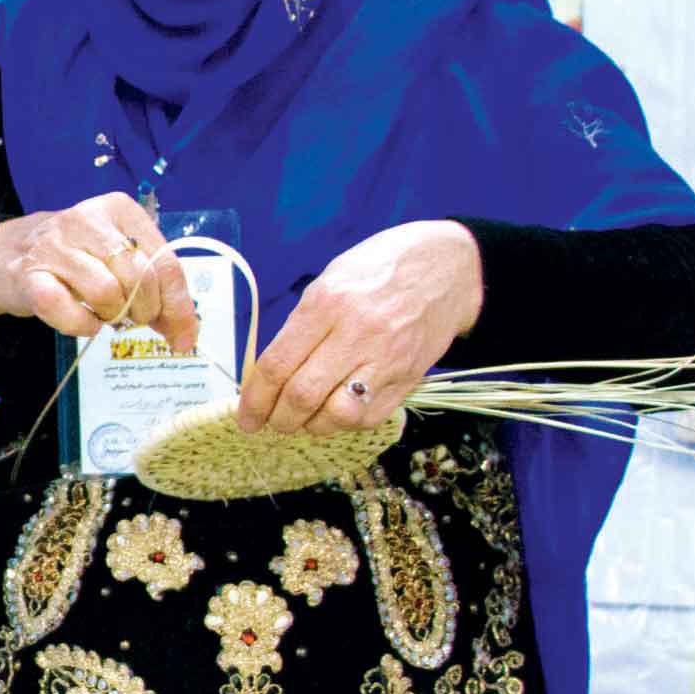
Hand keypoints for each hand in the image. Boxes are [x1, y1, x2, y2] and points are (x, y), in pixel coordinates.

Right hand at [0, 194, 199, 347]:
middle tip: (135, 318)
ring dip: (113, 316)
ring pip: (106, 293)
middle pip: (138, 277)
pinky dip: (83, 326)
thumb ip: (157, 289)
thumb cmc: (79, 258)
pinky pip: (68, 312)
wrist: (12, 254)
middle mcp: (86, 219)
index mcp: (119, 208)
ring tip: (106, 314)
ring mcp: (54, 246)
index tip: (183, 336)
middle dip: (145, 310)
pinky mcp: (29, 276)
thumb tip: (186, 334)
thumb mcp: (120, 258)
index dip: (178, 305)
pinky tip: (85, 320)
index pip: (164, 261)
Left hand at [237, 220, 482, 435]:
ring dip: (310, 426)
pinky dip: (344, 424)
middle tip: (270, 423)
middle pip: (302, 396)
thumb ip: (301, 325)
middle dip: (277, 419)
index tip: (245, 416)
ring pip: (336, 415)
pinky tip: (336, 411)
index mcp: (328, 303)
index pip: (278, 365)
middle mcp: (357, 333)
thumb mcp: (331, 280)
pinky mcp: (409, 378)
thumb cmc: (381, 269)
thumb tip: (270, 373)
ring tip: (303, 418)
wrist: (449, 267)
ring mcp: (386, 358)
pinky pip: (368, 418)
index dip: (254, 399)